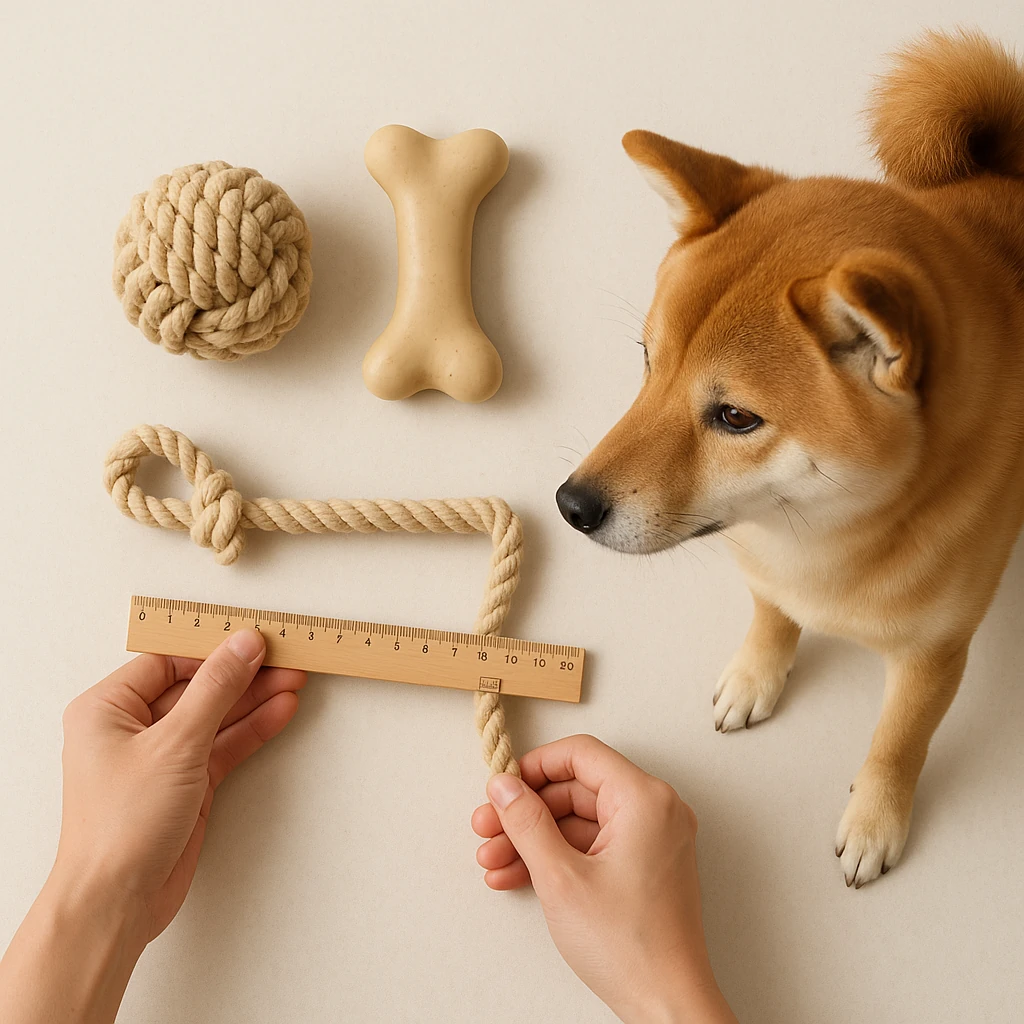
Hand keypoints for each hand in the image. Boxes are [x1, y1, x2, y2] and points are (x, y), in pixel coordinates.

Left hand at [0, 630, 304, 1023]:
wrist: (117, 901)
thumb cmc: (118, 827)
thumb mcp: (175, 743)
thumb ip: (216, 689)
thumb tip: (242, 645)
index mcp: (107, 708)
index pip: (169, 661)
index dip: (213, 649)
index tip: (254, 639)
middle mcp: (131, 729)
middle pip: (198, 687)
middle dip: (243, 674)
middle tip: (285, 659)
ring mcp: (161, 757)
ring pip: (216, 715)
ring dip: (254, 700)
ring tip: (294, 680)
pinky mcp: (186, 783)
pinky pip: (224, 744)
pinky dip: (252, 729)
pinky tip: (280, 711)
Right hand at [472, 736, 735, 1023]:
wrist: (666, 1005)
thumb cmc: (630, 946)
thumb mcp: (561, 877)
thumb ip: (527, 822)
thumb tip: (504, 787)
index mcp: (645, 799)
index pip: (581, 754)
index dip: (535, 767)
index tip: (503, 786)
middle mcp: (655, 811)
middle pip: (576, 789)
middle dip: (526, 811)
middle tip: (488, 828)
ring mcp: (652, 839)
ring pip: (579, 820)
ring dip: (534, 838)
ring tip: (494, 859)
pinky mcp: (643, 865)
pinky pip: (593, 844)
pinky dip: (557, 856)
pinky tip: (518, 874)